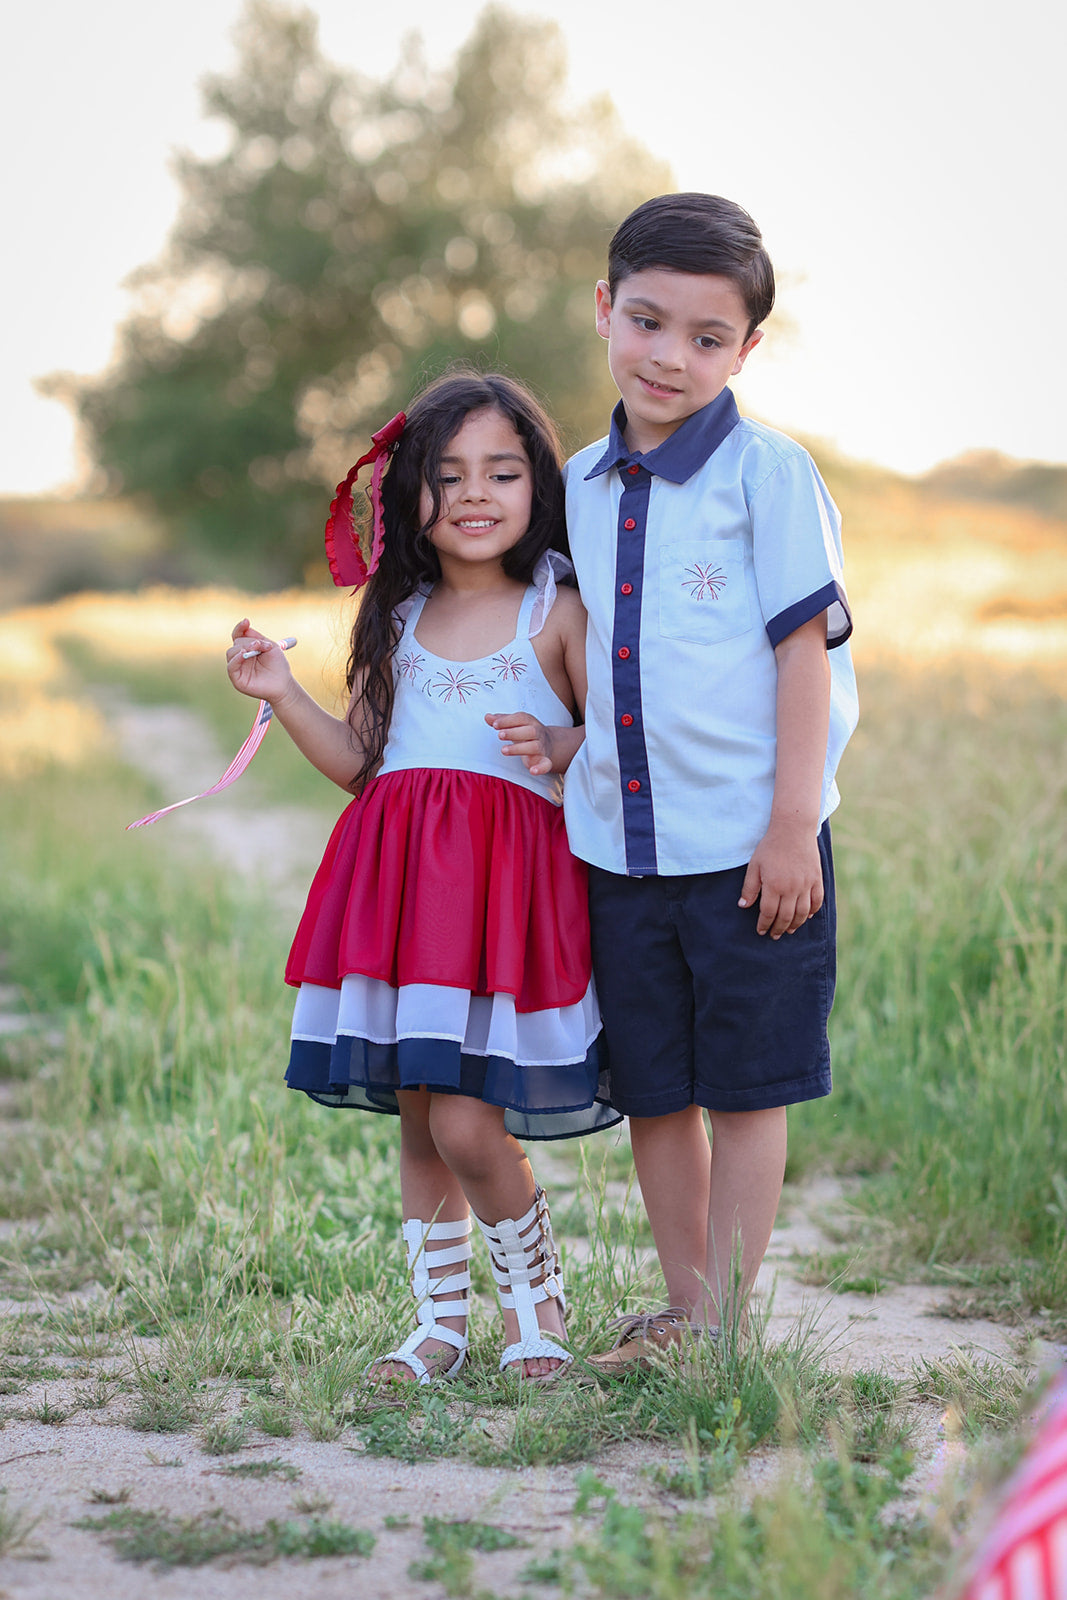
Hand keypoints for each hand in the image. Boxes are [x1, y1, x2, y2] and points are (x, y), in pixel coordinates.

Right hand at [226, 619, 293, 702]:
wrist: (284, 683)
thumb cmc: (278, 665)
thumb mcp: (270, 646)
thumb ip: (256, 637)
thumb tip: (245, 626)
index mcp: (247, 649)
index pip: (238, 636)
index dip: (240, 628)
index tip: (246, 621)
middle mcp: (240, 657)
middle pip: (236, 643)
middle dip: (249, 641)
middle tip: (262, 645)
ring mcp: (237, 668)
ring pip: (231, 652)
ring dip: (244, 647)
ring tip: (258, 649)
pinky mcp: (237, 679)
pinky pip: (231, 666)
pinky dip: (236, 659)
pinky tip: (244, 654)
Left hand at [485, 711, 554, 775]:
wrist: (549, 744)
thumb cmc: (526, 732)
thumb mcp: (515, 724)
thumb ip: (501, 721)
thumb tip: (487, 717)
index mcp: (530, 722)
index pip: (521, 718)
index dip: (508, 720)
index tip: (495, 725)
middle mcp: (537, 733)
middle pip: (530, 731)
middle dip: (514, 733)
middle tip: (500, 735)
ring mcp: (541, 747)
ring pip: (534, 747)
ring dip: (519, 748)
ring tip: (504, 750)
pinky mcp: (544, 761)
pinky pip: (546, 764)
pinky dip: (541, 768)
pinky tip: (532, 771)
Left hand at [738, 822, 823, 938]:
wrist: (793, 829)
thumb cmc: (770, 846)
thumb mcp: (754, 865)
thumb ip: (750, 887)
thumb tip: (743, 905)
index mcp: (774, 886)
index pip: (768, 913)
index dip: (764, 924)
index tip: (761, 931)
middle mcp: (791, 888)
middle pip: (785, 916)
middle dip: (778, 929)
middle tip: (774, 935)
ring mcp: (806, 884)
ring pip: (802, 913)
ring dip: (795, 924)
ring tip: (789, 930)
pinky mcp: (817, 879)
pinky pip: (817, 901)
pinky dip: (812, 911)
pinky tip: (807, 916)